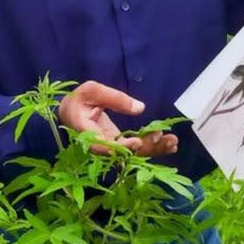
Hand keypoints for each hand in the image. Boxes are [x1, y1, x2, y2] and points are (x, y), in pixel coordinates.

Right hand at [58, 80, 178, 156]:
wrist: (71, 111)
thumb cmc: (79, 98)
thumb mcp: (92, 90)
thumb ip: (114, 98)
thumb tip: (140, 108)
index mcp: (86, 133)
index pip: (103, 145)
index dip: (121, 147)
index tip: (138, 142)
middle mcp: (99, 145)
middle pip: (123, 153)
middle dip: (146, 148)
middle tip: (165, 140)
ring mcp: (110, 147)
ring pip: (132, 153)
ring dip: (153, 149)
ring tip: (173, 142)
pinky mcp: (118, 145)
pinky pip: (135, 148)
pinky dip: (151, 146)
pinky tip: (168, 144)